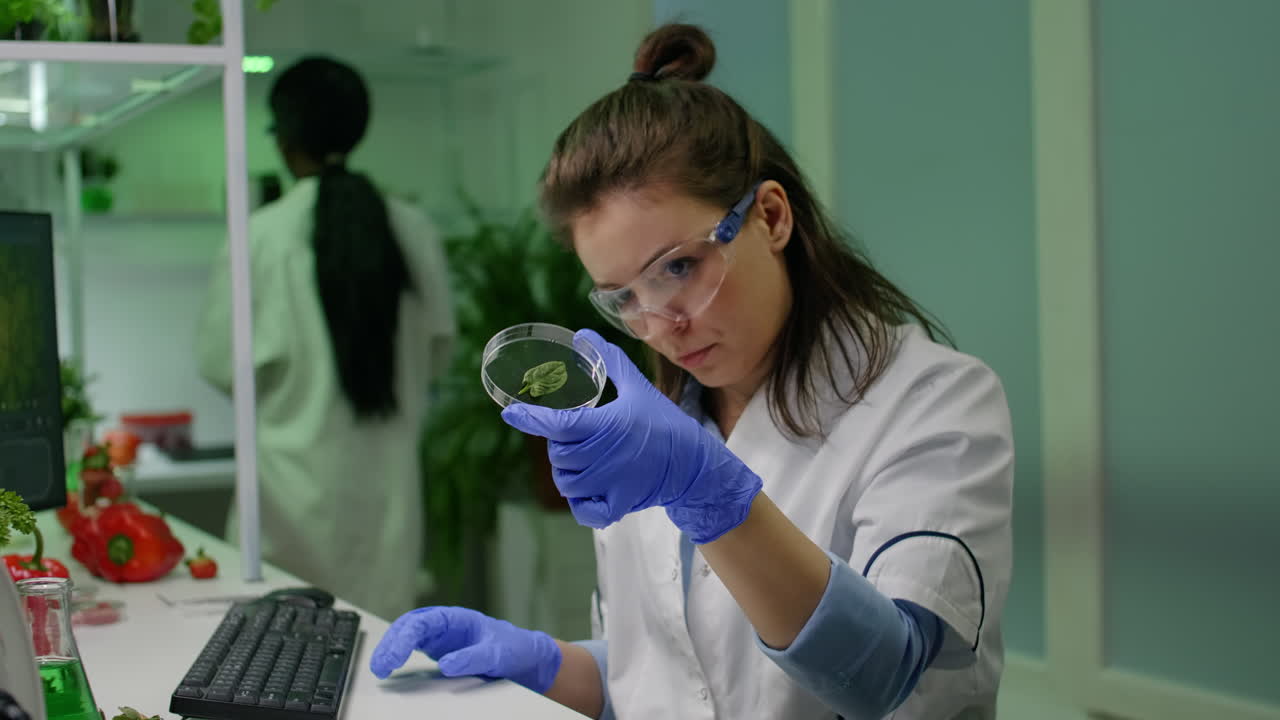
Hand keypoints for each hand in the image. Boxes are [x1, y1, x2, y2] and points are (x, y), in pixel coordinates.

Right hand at [369, 606, 561, 691]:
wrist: (522, 655)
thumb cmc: (512, 647)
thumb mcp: (497, 654)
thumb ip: (473, 658)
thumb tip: (446, 664)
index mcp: (457, 618)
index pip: (423, 622)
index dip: (406, 637)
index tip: (396, 656)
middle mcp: (444, 624)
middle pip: (409, 627)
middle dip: (391, 643)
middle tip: (381, 665)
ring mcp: (439, 636)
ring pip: (406, 635)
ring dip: (390, 648)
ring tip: (379, 667)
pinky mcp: (438, 649)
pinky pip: (412, 647)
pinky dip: (398, 654)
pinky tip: (388, 666)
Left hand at [501, 329, 762, 542]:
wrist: (694, 463)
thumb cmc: (664, 423)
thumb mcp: (638, 387)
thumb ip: (609, 361)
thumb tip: (583, 335)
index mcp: (606, 426)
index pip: (558, 423)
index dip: (531, 419)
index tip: (510, 413)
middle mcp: (604, 456)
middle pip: (558, 454)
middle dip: (560, 445)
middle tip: (577, 438)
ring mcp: (610, 484)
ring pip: (566, 482)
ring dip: (567, 471)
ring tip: (582, 460)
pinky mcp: (618, 505)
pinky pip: (583, 510)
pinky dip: (580, 502)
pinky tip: (588, 489)